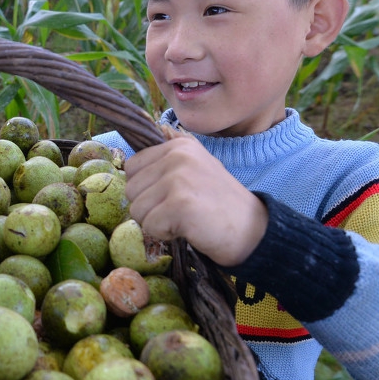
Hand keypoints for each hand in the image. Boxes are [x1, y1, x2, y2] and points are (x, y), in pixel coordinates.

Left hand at [123, 132, 267, 266]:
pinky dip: (166, 234)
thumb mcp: (193, 170)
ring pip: (137, 210)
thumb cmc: (217, 204)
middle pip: (131, 190)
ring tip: (185, 218)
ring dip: (157, 222)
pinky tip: (189, 228)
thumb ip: (163, 164)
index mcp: (177, 145)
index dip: (146, 189)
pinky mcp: (179, 204)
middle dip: (150, 208)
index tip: (173, 196)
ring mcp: (178, 178)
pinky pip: (149, 226)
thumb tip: (126, 166)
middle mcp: (177, 156)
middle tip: (180, 210)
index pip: (131, 167)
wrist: (252, 230)